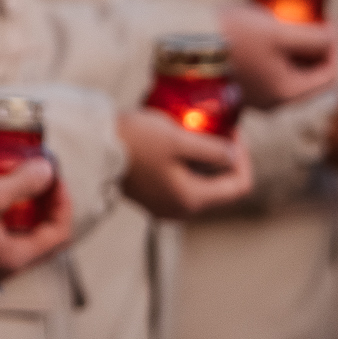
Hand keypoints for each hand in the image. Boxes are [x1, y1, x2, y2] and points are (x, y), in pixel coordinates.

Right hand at [0, 158, 72, 281]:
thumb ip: (21, 183)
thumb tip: (50, 170)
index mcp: (15, 257)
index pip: (59, 233)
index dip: (64, 202)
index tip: (54, 174)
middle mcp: (7, 266)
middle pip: (48, 237)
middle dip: (52, 205)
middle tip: (45, 175)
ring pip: (30, 237)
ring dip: (36, 209)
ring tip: (28, 180)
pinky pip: (13, 236)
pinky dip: (19, 215)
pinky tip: (6, 194)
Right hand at [116, 108, 255, 219]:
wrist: (93, 146)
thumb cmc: (136, 141)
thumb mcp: (178, 140)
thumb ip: (213, 150)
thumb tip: (234, 155)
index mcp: (192, 200)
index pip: (240, 185)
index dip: (244, 157)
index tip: (232, 130)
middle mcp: (180, 210)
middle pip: (221, 187)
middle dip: (226, 157)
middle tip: (219, 128)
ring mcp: (164, 206)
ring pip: (201, 184)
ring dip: (207, 161)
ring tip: (198, 133)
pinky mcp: (151, 197)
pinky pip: (182, 183)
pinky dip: (188, 165)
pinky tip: (178, 144)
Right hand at [217, 3, 337, 106]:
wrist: (179, 42)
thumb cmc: (232, 37)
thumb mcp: (278, 33)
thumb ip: (313, 38)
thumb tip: (331, 38)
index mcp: (286, 93)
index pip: (330, 75)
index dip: (336, 46)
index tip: (328, 19)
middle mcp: (272, 100)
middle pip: (310, 74)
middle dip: (316, 45)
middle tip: (311, 18)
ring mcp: (253, 93)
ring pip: (287, 69)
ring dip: (294, 46)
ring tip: (286, 18)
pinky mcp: (236, 82)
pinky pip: (267, 66)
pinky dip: (274, 49)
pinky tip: (263, 27)